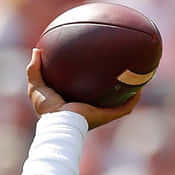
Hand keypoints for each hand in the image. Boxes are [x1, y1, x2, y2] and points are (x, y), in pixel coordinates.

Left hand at [26, 48, 141, 128]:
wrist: (60, 124)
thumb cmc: (48, 109)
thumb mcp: (36, 87)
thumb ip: (34, 70)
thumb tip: (37, 50)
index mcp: (74, 102)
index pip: (85, 88)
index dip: (90, 77)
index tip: (93, 64)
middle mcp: (89, 108)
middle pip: (104, 94)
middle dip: (112, 82)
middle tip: (118, 67)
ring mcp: (100, 113)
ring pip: (119, 101)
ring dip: (129, 90)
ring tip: (137, 75)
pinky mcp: (107, 116)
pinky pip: (125, 107)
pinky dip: (133, 99)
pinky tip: (140, 86)